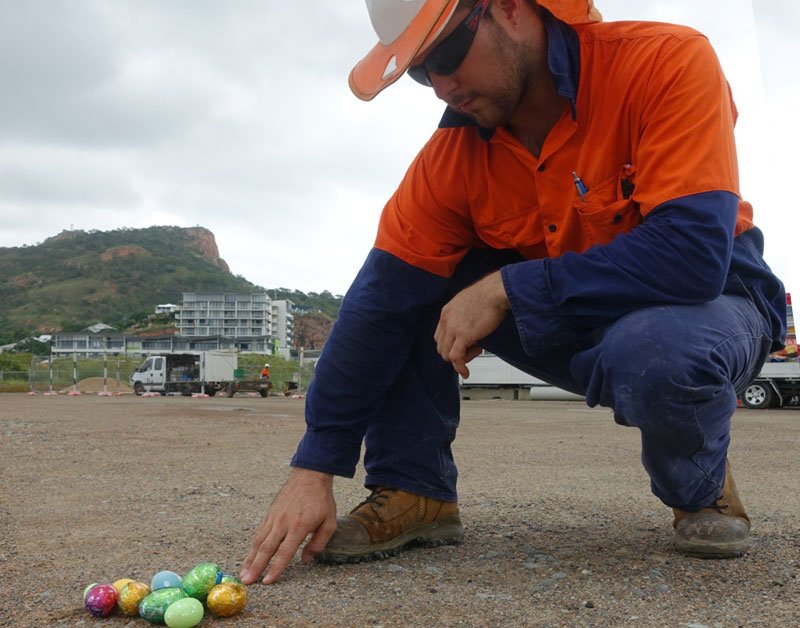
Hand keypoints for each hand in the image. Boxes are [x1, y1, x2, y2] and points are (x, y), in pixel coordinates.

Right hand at [239, 468, 336, 584]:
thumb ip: (318, 543)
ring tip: (243, 572)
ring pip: (259, 541)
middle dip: (255, 567)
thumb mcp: (329, 522)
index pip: (284, 552)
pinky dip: (253, 545)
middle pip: (266, 548)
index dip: (275, 568)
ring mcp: (274, 517)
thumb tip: (305, 560)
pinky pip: (260, 532)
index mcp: (299, 526)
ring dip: (250, 558)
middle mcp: (283, 522)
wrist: (310, 476)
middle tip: (246, 581)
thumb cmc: (321, 499)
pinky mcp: (270, 513)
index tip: (267, 582)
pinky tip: (249, 555)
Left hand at [434, 271, 509, 377]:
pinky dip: (460, 367)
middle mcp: (446, 320)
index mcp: (447, 312)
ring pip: (447, 354)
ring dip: (461, 358)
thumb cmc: (489, 295)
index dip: (451, 345)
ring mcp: (453, 328)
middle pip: (441, 347)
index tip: (462, 348)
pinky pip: (455, 357)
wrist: (496, 292)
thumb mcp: (469, 303)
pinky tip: (465, 372)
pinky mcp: (463, 335)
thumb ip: (464, 315)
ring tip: (477, 350)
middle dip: (456, 352)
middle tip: (472, 349)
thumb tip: (470, 329)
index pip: (440, 336)